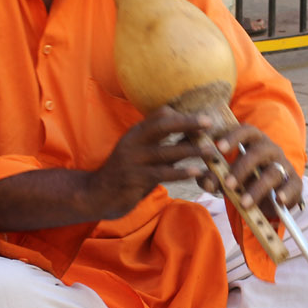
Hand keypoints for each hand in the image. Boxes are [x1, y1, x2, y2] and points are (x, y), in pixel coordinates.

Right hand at [86, 108, 205, 219]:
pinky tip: (196, 172)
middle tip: (210, 122)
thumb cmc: (127, 173)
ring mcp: (132, 161)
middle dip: (187, 122)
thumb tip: (192, 134)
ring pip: (165, 151)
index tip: (203, 115)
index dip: (182, 113)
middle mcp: (133, 142)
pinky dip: (180, 172)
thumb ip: (164, 145)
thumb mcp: (143, 154)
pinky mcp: (134, 179)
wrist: (96, 194)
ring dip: (190, 150)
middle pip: (162, 126)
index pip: (159, 115)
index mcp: (136, 133)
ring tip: (210, 151)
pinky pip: (161, 174)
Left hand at [198, 125, 302, 220]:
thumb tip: (206, 182)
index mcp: (253, 141)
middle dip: (242, 168)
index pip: (246, 131)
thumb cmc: (243, 179)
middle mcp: (270, 149)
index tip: (219, 147)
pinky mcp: (294, 182)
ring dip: (257, 188)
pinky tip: (279, 200)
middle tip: (227, 184)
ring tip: (243, 203)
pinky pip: (292, 186)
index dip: (233, 137)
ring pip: (273, 173)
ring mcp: (283, 165)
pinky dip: (286, 193)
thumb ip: (212, 178)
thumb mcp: (225, 178)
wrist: (268, 194)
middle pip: (258, 152)